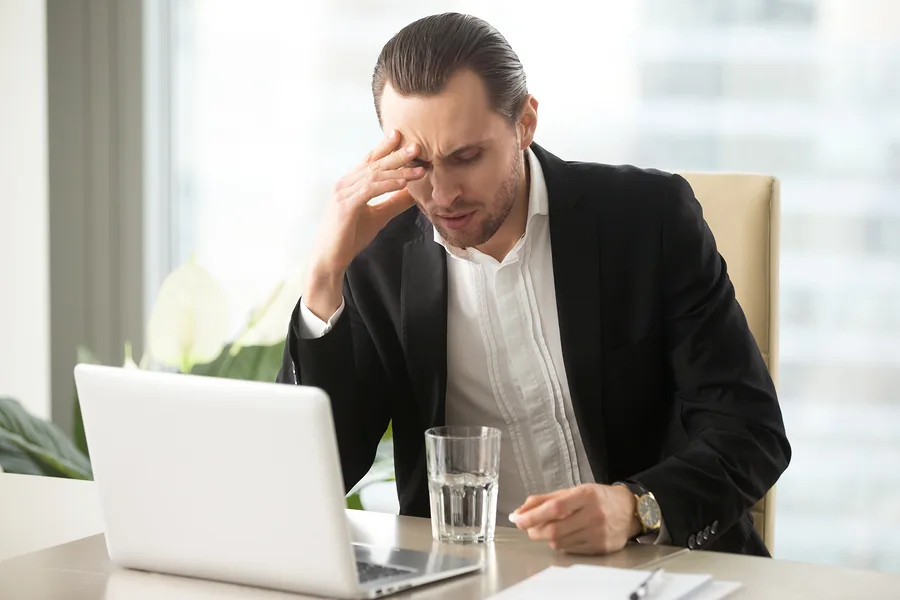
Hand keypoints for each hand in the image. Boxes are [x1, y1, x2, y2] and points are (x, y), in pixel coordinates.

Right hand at [304, 130, 424, 318]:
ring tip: (419, 168)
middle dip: (396, 154)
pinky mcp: (345, 206)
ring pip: (375, 176)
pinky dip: (388, 185)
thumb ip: (394, 202)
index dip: (386, 148)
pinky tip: (403, 183)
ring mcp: (343, 193)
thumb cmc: (349, 238)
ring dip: (399, 171)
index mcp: (350, 184)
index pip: (370, 161)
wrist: (330, 259)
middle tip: (417, 146)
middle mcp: (345, 184)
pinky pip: (370, 190)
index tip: (402, 136)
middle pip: (374, 164)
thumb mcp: (378, 216)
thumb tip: (414, 192)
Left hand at [511, 484, 641, 554]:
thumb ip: (546, 499)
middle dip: (535, 531)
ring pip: (561, 542)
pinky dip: (562, 544)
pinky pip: (571, 550)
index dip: (533, 515)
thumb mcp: (574, 491)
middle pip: (555, 529)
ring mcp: (598, 533)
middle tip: (528, 528)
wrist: (629, 510)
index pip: (554, 508)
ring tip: (548, 530)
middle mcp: (593, 514)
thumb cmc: (599, 498)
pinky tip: (565, 535)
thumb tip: (521, 510)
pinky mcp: (601, 547)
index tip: (519, 519)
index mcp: (585, 495)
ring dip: (547, 538)